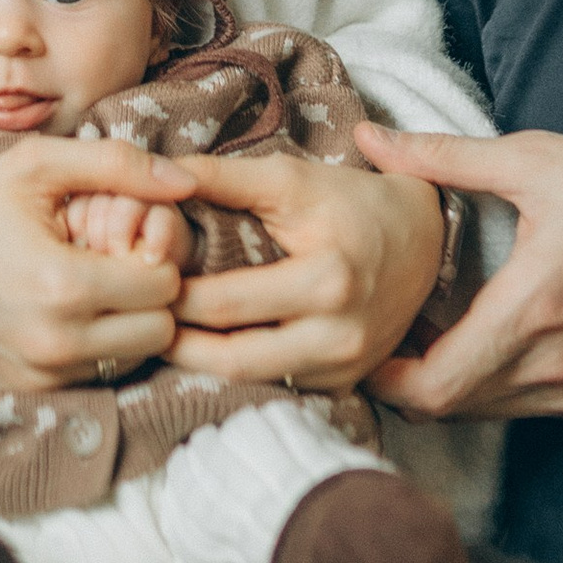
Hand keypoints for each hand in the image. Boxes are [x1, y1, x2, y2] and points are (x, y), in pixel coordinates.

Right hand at [0, 135, 194, 389]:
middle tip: (115, 261)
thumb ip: (116, 165)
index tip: (124, 234)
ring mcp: (46, 374)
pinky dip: (99, 345)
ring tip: (92, 285)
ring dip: (129, 323)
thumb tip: (186, 182)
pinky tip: (70, 311)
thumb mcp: (35, 166)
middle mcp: (59, 343)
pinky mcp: (34, 391)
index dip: (154, 252)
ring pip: (136, 358)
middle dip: (150, 293)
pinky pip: (100, 374)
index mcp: (64, 285)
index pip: (165, 283)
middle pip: (161, 330)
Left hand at [163, 150, 443, 390]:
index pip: (225, 304)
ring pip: (251, 381)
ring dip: (202, 364)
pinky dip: (239, 370)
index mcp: (327, 281)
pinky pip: (278, 385)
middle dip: (177, 343)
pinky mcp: (346, 383)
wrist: (424, 237)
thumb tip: (157, 177)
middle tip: (138, 319)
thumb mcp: (290, 178)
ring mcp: (345, 367)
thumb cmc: (350, 201)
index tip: (138, 281)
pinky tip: (207, 348)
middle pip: (233, 358)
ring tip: (163, 334)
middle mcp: (340, 335)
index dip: (172, 297)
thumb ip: (222, 178)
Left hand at [356, 91, 562, 423]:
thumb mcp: (540, 161)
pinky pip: (534, 408)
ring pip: (493, 411)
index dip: (385, 378)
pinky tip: (495, 336)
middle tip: (386, 333)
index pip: (434, 389)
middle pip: (453, 408)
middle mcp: (556, 368)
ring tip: (432, 332)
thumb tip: (372, 140)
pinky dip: (501, 386)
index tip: (363, 342)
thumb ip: (445, 157)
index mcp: (531, 313)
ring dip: (456, 384)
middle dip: (409, 379)